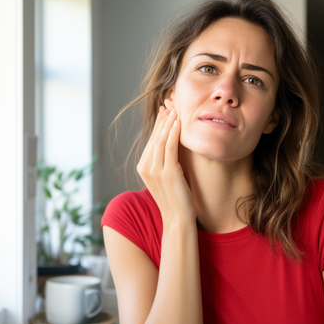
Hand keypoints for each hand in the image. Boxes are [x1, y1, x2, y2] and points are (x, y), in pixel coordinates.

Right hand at [137, 105, 196, 223]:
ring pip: (160, 140)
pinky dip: (173, 133)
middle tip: (170, 104)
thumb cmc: (176, 199)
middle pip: (154, 138)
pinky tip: (179, 123)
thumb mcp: (168, 177)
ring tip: (176, 109)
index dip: (158, 125)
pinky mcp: (167, 173)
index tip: (165, 111)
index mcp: (144, 168)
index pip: (151, 141)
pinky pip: (169, 147)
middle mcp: (146, 168)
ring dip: (168, 123)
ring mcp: (155, 171)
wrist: (178, 219)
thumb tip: (173, 145)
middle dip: (162, 120)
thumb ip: (166, 162)